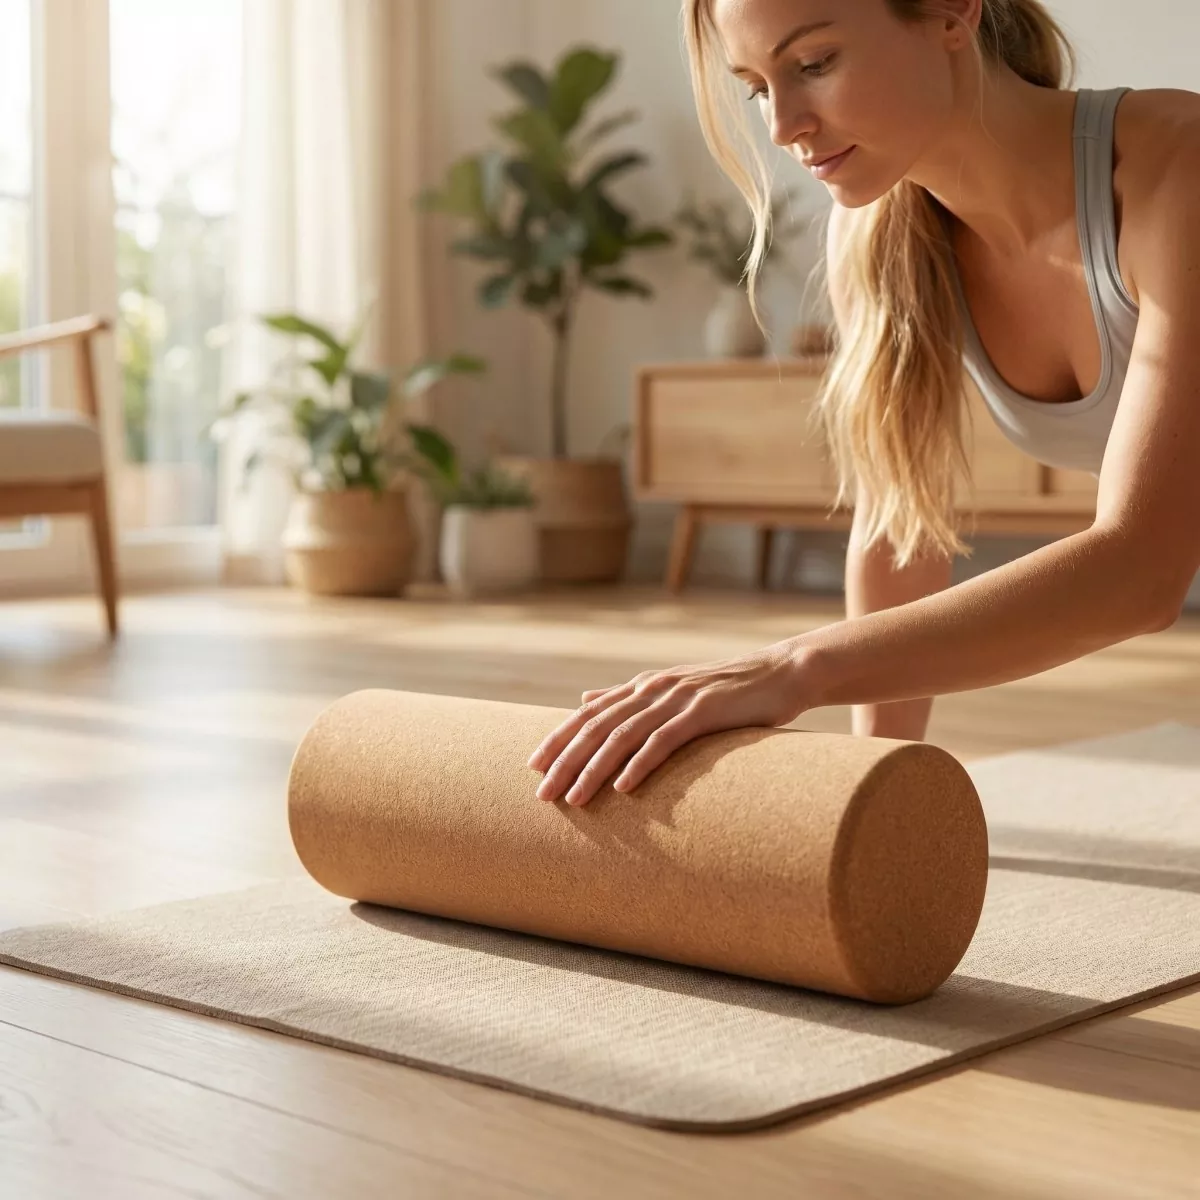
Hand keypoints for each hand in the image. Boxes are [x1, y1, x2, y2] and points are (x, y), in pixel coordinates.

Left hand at [526, 640, 817, 806]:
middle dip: (566, 761)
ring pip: (623, 736)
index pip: (589, 714)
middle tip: (543, 794)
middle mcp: (653, 689)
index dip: (559, 738)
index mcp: (643, 686)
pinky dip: (640, 764)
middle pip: (597, 727)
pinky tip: (623, 788)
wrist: (783, 674)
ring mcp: (677, 698)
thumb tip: (583, 700)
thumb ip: (627, 698)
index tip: (532, 767)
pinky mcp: (704, 712)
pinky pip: (664, 741)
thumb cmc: (728, 692)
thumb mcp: (672, 691)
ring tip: (574, 799)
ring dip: (594, 769)